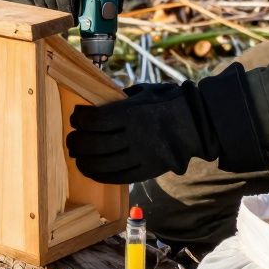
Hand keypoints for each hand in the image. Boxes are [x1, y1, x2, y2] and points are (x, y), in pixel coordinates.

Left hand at [66, 64, 268, 183]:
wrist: (197, 123)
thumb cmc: (169, 102)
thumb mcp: (143, 92)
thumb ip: (119, 99)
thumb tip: (96, 103)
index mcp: (132, 113)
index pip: (94, 120)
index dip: (80, 119)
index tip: (76, 117)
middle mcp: (134, 136)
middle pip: (94, 143)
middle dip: (77, 142)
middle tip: (71, 139)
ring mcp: (140, 156)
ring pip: (102, 163)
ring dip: (84, 160)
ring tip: (78, 156)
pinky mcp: (146, 170)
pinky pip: (117, 177)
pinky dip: (100, 174)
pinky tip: (91, 169)